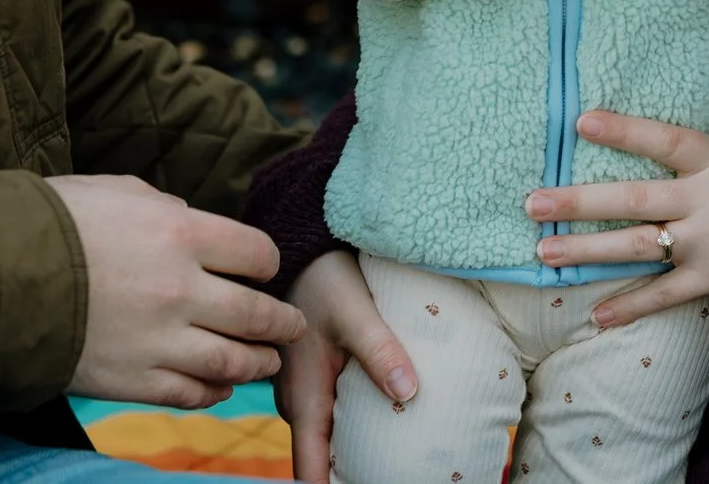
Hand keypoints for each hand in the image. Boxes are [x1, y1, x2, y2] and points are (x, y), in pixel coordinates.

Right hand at [45, 175, 307, 408]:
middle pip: (255, 313)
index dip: (265, 262)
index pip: (256, 253)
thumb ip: (167, 209)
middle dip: (281, 322)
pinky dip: (213, 391)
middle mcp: (179, 289)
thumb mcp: (119, 191)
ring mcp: (157, 340)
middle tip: (293, 324)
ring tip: (268, 359)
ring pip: (232, 360)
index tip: (262, 269)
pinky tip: (222, 385)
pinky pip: (189, 393)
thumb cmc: (55, 223)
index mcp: (180, 233)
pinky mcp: (131, 380)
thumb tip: (191, 221)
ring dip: (259, 360)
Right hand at [278, 251, 416, 483]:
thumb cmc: (323, 278)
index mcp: (303, 400)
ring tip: (400, 458)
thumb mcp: (354, 313)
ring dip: (355, 448)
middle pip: (322, 459)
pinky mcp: (315, 377)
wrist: (300, 247)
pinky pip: (334, 413)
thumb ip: (380, 352)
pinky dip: (357, 423)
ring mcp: (304, 391)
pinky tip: (388, 418)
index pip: (310, 471)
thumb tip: (409, 393)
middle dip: (351, 473)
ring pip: (329, 436)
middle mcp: (298, 403)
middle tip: (400, 474)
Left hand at [522, 112, 708, 326]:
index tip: (581, 120)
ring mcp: (704, 242)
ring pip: (637, 245)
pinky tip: (596, 313)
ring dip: (588, 249)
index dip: (624, 130)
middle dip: (579, 201)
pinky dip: (631, 306)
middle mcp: (703, 200)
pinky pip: (664, 294)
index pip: (663, 139)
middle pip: (633, 198)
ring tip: (544, 252)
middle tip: (534, 203)